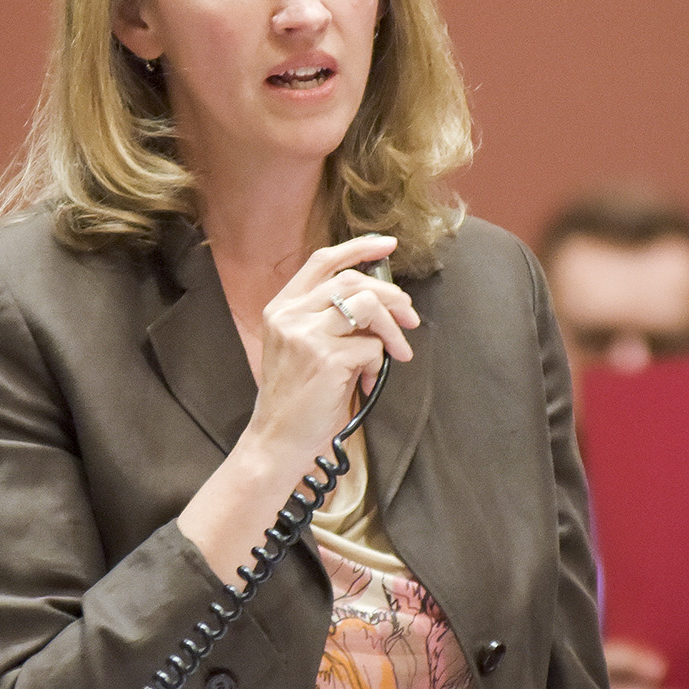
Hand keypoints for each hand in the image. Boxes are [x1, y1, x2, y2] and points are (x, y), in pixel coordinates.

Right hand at [179, 234, 417, 583]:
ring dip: (393, 328)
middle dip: (391, 295)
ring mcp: (305, 335)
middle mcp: (289, 315)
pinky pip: (370, 347)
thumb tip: (381, 300)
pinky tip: (367, 384)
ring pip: (367, 306)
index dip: (358, 248)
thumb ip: (327, 319)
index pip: (322, 261)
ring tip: (399, 352)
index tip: (387, 246)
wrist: (277, 442)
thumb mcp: (300, 349)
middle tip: (411, 317)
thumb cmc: (296, 400)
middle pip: (353, 281)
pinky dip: (378, 364)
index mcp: (281, 308)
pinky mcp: (325, 359)